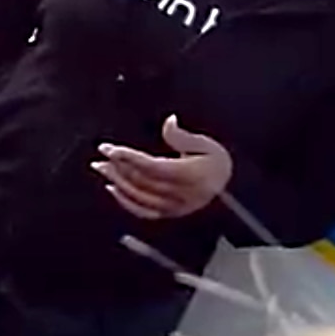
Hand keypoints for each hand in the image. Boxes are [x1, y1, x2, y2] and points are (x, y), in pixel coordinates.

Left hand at [95, 115, 232, 219]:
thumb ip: (183, 136)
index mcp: (190, 175)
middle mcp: (181, 194)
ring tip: (103, 167)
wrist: (232, 190)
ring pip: (139, 196)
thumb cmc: (218, 163)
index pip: (151, 166)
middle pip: (142, 180)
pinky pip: (143, 211)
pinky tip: (113, 188)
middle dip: (119, 166)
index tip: (110, 148)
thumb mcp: (207, 144)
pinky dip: (125, 201)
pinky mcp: (170, 214)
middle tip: (102, 154)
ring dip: (118, 181)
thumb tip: (169, 121)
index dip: (129, 157)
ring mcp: (174, 207)